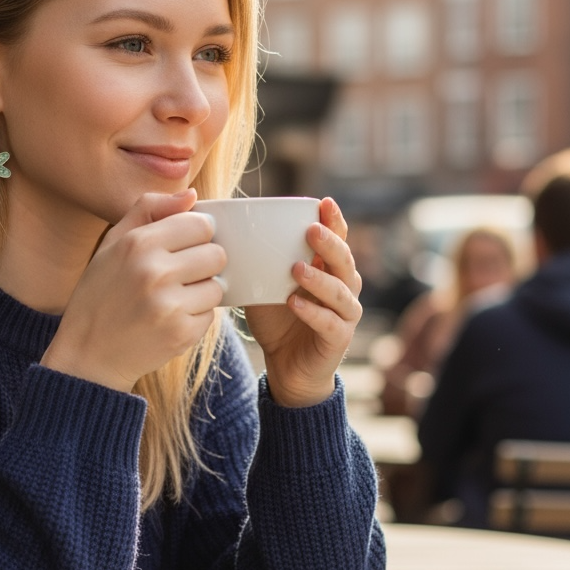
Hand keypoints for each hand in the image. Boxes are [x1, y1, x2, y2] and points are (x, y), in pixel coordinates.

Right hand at [40, 190, 225, 391]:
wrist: (87, 353)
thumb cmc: (100, 294)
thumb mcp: (112, 243)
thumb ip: (149, 209)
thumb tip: (191, 194)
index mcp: (138, 243)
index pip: (201, 224)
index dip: (195, 236)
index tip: (181, 248)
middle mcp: (154, 272)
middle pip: (216, 254)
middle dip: (202, 264)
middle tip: (177, 277)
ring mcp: (169, 305)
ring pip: (217, 286)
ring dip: (200, 293)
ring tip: (171, 300)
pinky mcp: (181, 334)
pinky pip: (209, 316)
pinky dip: (194, 318)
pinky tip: (168, 321)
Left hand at [244, 197, 362, 407]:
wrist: (287, 367)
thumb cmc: (277, 321)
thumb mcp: (264, 287)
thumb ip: (257, 263)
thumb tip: (224, 234)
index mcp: (328, 270)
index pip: (337, 240)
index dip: (334, 221)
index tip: (323, 202)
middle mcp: (343, 288)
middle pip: (345, 260)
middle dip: (330, 244)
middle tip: (311, 231)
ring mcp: (345, 314)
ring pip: (341, 291)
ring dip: (320, 278)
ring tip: (297, 268)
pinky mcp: (338, 339)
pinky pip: (330, 323)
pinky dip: (313, 312)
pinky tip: (294, 303)